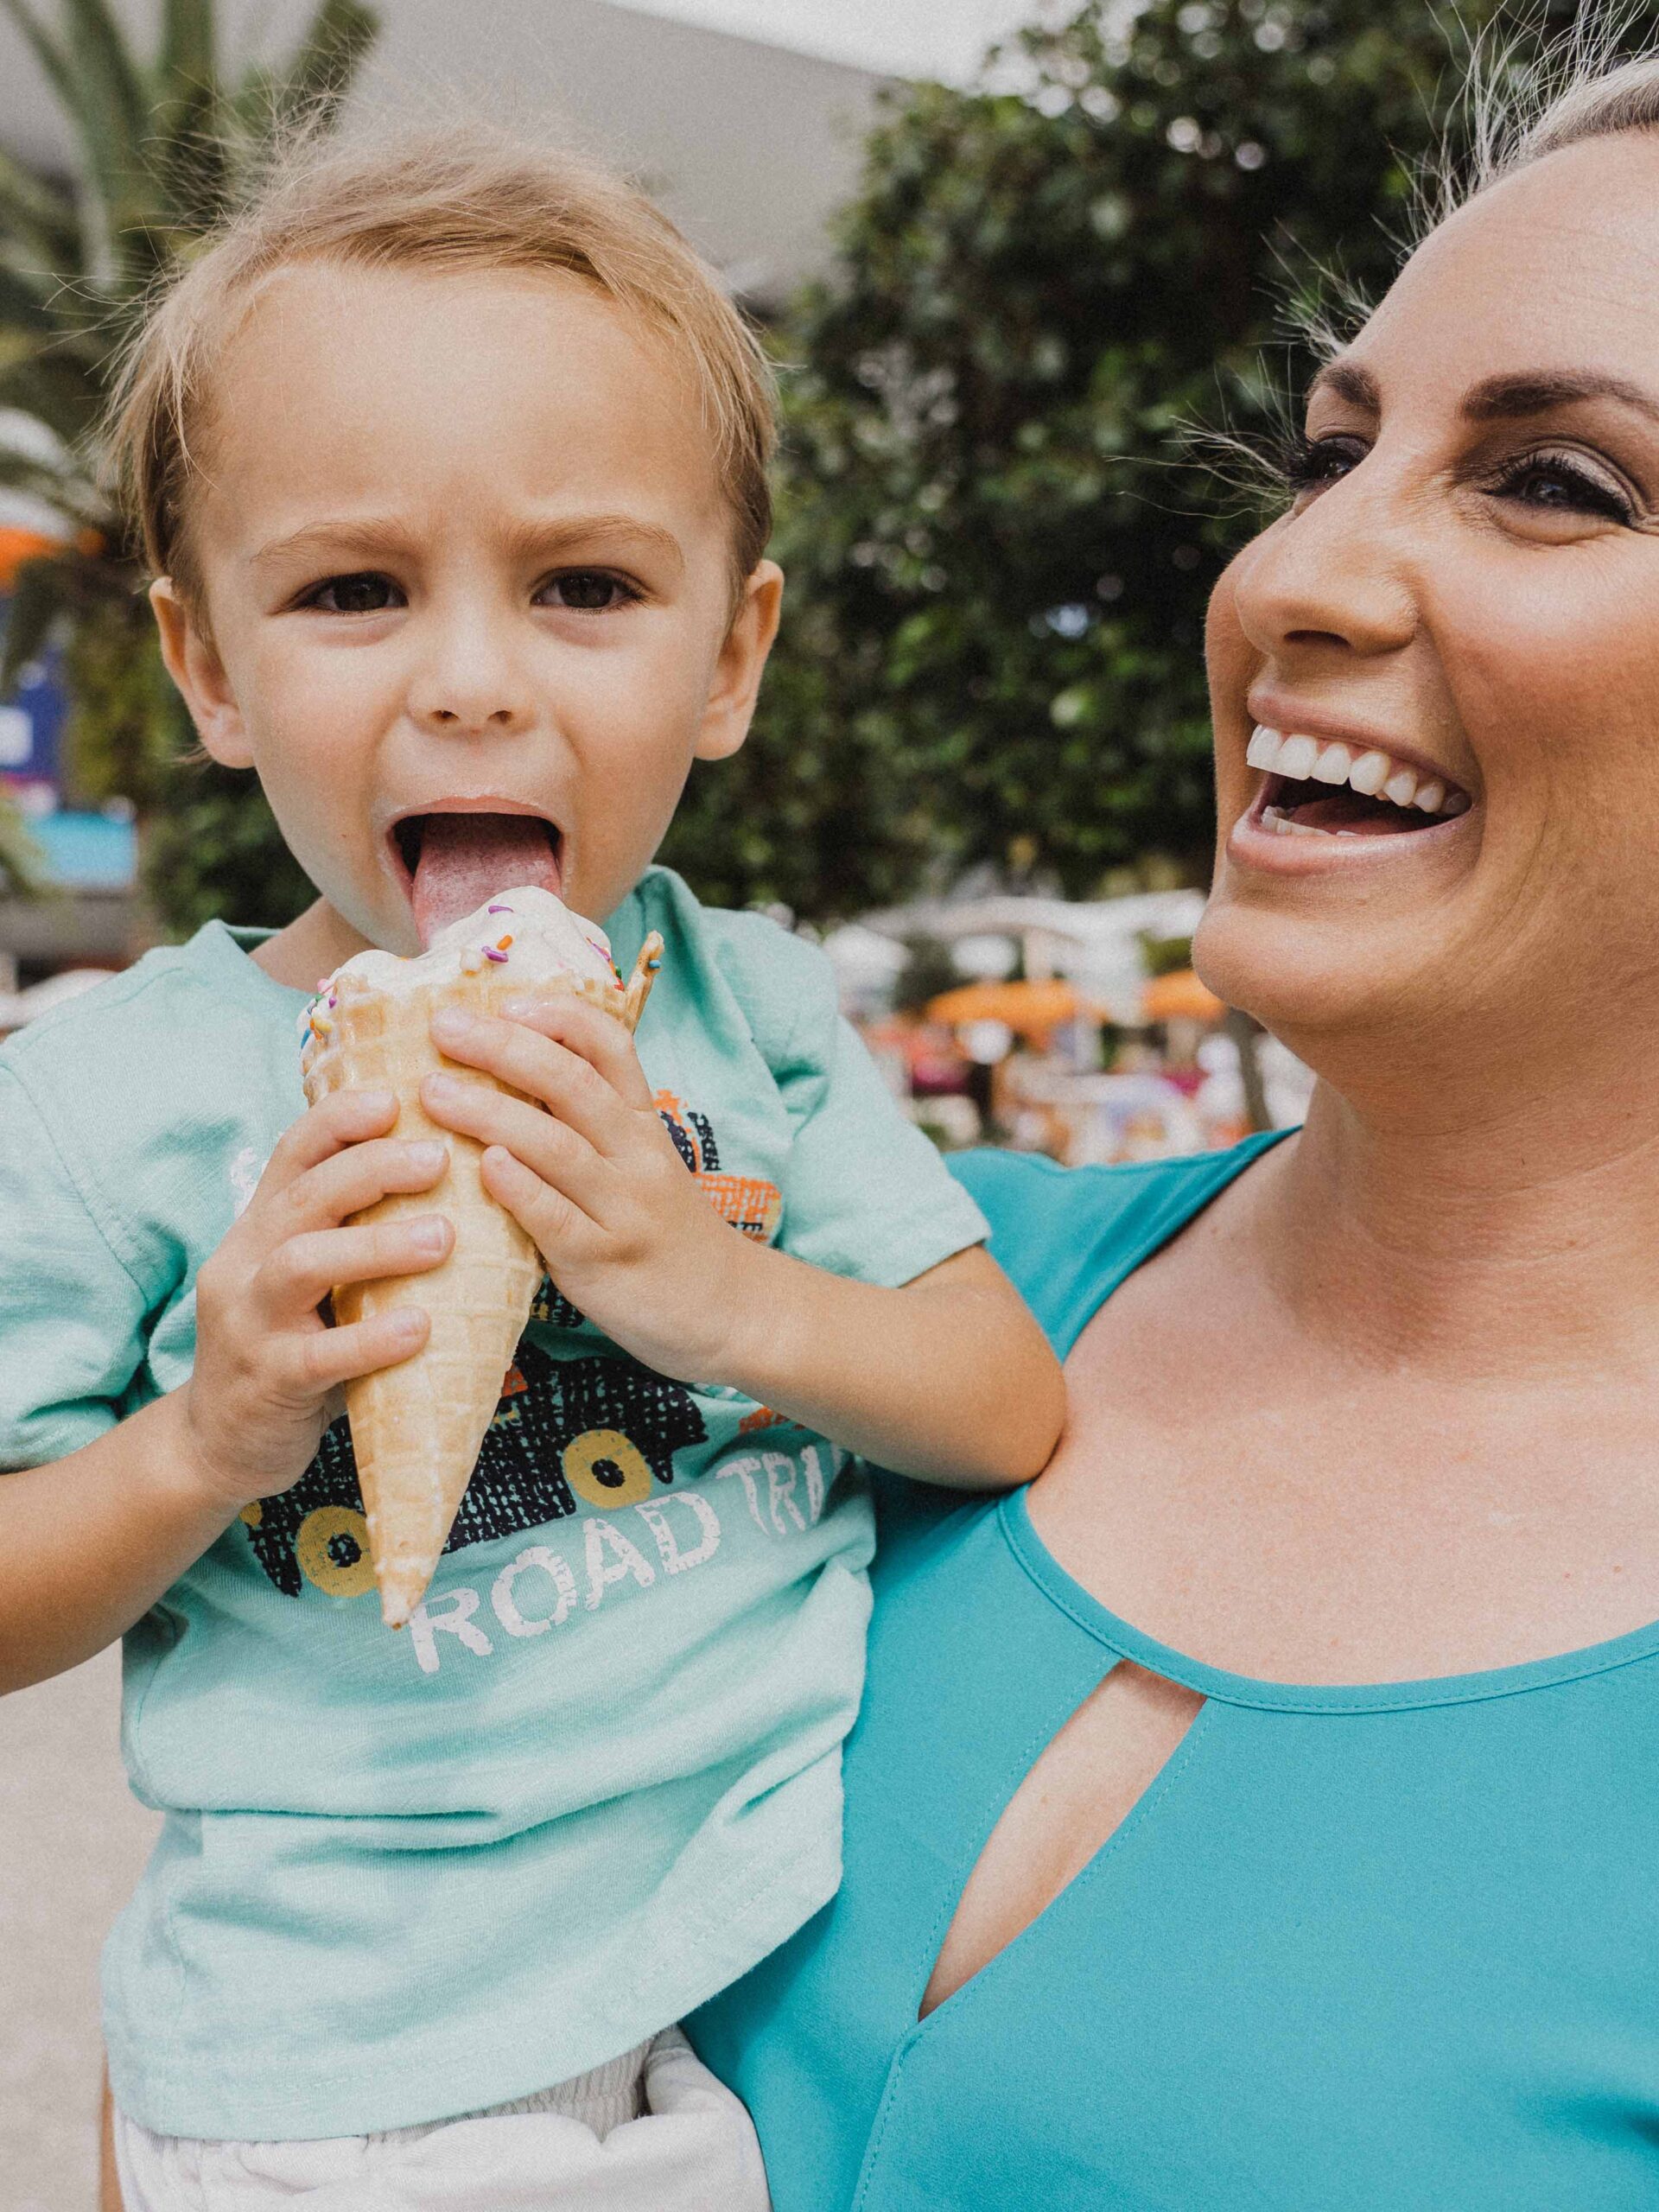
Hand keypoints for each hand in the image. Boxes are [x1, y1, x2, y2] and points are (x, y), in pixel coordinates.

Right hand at [181, 1090, 452, 1509]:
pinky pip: (317, 1357)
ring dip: (376, 1246)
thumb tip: (462, 1174)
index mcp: (262, 1226)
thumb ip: (357, 1230)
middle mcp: (245, 1262)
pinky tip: (420, 1329)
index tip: (397, 1096)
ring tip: (444, 1237)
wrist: (222, 1444)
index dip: (340, 1119)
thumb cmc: (297, 1345)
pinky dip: (370, 1340)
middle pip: (302, 1196)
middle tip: (440, 1157)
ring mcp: (249, 1322)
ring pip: (302, 1264)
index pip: (293, 1152)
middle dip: (371, 1169)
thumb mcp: (313, 1277)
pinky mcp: (266, 1382)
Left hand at [422, 995, 760, 1382]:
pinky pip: (559, 1220)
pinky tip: (485, 1166)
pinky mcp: (605, 1262)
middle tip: (442, 1026)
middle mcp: (637, 1155)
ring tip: (434, 1091)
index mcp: (641, 1122)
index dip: (557, 1016)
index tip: (503, 1002)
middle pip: (571, 1083)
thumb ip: (585, 1124)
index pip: (609, 1046)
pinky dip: (522, 1189)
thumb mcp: (639, 1164)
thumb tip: (502, 1075)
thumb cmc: (663, 1231)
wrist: (728, 1310)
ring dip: (491, 1111)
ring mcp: (624, 1208)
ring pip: (557, 1146)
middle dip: (502, 1047)